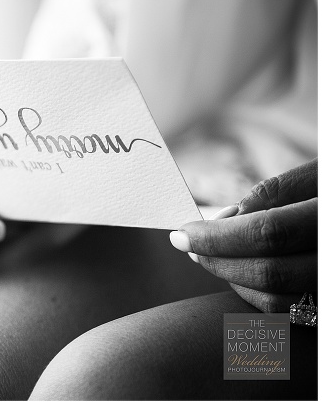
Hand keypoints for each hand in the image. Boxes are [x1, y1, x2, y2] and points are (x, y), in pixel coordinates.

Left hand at [169, 159, 317, 312]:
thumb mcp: (319, 175)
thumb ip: (274, 195)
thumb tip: (224, 220)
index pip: (266, 228)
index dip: (218, 234)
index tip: (183, 232)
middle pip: (270, 267)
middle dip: (218, 259)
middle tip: (188, 246)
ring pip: (282, 299)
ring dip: (235, 281)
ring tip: (211, 260)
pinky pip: (298, 315)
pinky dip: (264, 299)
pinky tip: (245, 279)